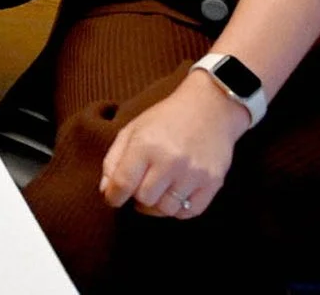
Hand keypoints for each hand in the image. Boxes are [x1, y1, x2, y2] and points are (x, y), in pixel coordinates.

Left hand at [98, 73, 249, 217]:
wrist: (210, 107)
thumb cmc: (166, 119)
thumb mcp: (132, 130)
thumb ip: (114, 160)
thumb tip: (107, 191)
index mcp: (145, 144)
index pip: (122, 184)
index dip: (113, 196)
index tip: (113, 198)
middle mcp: (170, 161)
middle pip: (144, 200)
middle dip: (137, 198)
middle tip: (140, 188)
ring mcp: (193, 173)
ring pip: (166, 209)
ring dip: (157, 205)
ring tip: (157, 191)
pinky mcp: (213, 182)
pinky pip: (190, 211)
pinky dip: (178, 209)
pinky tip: (174, 195)